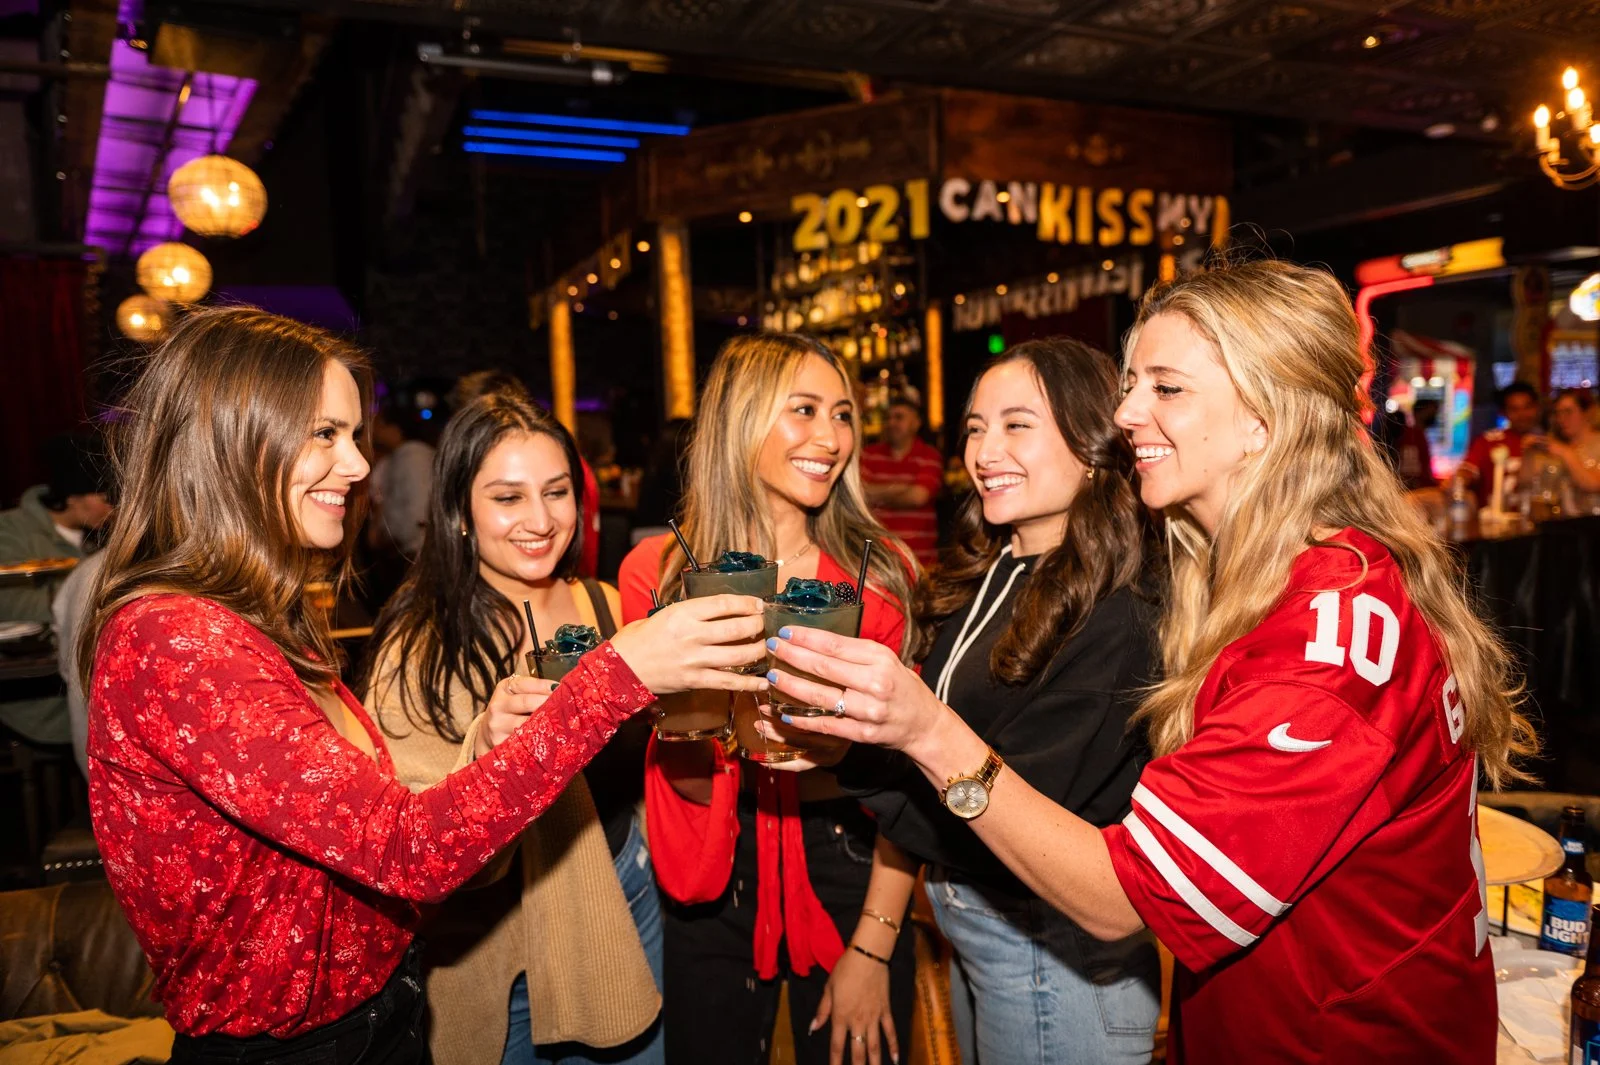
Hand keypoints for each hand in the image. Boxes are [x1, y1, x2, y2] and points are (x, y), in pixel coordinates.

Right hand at [476, 673, 558, 757]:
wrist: (489, 732)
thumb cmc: (512, 708)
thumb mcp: (517, 693)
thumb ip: (536, 690)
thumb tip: (563, 690)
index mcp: (504, 688)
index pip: (525, 684)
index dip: (545, 686)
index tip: (561, 688)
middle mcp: (497, 706)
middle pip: (526, 702)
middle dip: (548, 703)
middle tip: (566, 705)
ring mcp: (497, 726)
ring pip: (526, 724)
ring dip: (545, 723)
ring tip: (562, 722)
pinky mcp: (500, 744)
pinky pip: (523, 742)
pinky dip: (538, 740)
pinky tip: (550, 738)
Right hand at [609, 594, 766, 695]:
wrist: (620, 669)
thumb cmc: (639, 640)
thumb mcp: (663, 614)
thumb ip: (689, 612)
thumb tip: (717, 609)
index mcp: (683, 614)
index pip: (724, 604)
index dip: (746, 603)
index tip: (758, 603)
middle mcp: (692, 635)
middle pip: (737, 628)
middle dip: (757, 624)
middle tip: (766, 623)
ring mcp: (695, 660)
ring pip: (739, 654)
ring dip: (759, 650)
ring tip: (768, 646)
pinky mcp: (695, 680)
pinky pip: (729, 681)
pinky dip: (749, 682)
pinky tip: (763, 681)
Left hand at [765, 627, 954, 767]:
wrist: (924, 724)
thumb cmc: (901, 687)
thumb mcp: (886, 660)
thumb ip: (855, 653)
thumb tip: (815, 640)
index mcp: (880, 659)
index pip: (835, 645)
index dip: (806, 638)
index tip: (785, 632)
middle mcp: (875, 683)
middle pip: (824, 667)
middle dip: (792, 656)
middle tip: (771, 648)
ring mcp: (869, 710)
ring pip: (821, 697)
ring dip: (791, 686)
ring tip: (772, 677)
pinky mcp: (863, 734)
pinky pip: (826, 725)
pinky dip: (803, 719)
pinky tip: (785, 712)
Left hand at [812, 947, 897, 1064]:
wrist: (868, 956)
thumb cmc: (845, 969)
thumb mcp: (829, 988)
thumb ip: (823, 1010)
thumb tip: (813, 1027)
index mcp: (841, 1016)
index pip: (837, 1046)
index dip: (835, 1062)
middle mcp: (857, 1021)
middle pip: (857, 1051)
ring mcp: (873, 1017)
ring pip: (874, 1046)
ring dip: (874, 1062)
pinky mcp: (885, 1010)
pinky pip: (890, 1031)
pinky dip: (893, 1045)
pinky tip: (895, 1059)